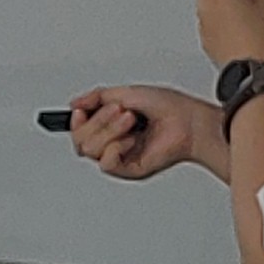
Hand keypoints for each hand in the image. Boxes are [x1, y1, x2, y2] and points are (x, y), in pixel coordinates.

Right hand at [66, 85, 220, 181]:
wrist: (189, 121)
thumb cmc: (169, 107)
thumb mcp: (126, 93)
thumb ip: (97, 97)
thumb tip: (75, 103)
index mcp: (111, 125)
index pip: (79, 131)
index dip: (76, 121)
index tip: (81, 111)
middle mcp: (114, 142)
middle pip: (81, 140)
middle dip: (98, 121)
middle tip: (120, 111)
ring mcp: (121, 157)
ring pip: (90, 151)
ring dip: (109, 131)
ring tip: (131, 120)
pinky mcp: (131, 169)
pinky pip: (107, 165)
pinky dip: (115, 148)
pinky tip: (130, 140)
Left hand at [192, 0, 263, 67]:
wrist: (255, 74)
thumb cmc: (261, 37)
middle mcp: (202, 5)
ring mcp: (203, 25)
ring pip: (210, 3)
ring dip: (225, 0)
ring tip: (251, 6)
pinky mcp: (209, 42)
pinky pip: (214, 23)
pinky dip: (226, 20)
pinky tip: (247, 26)